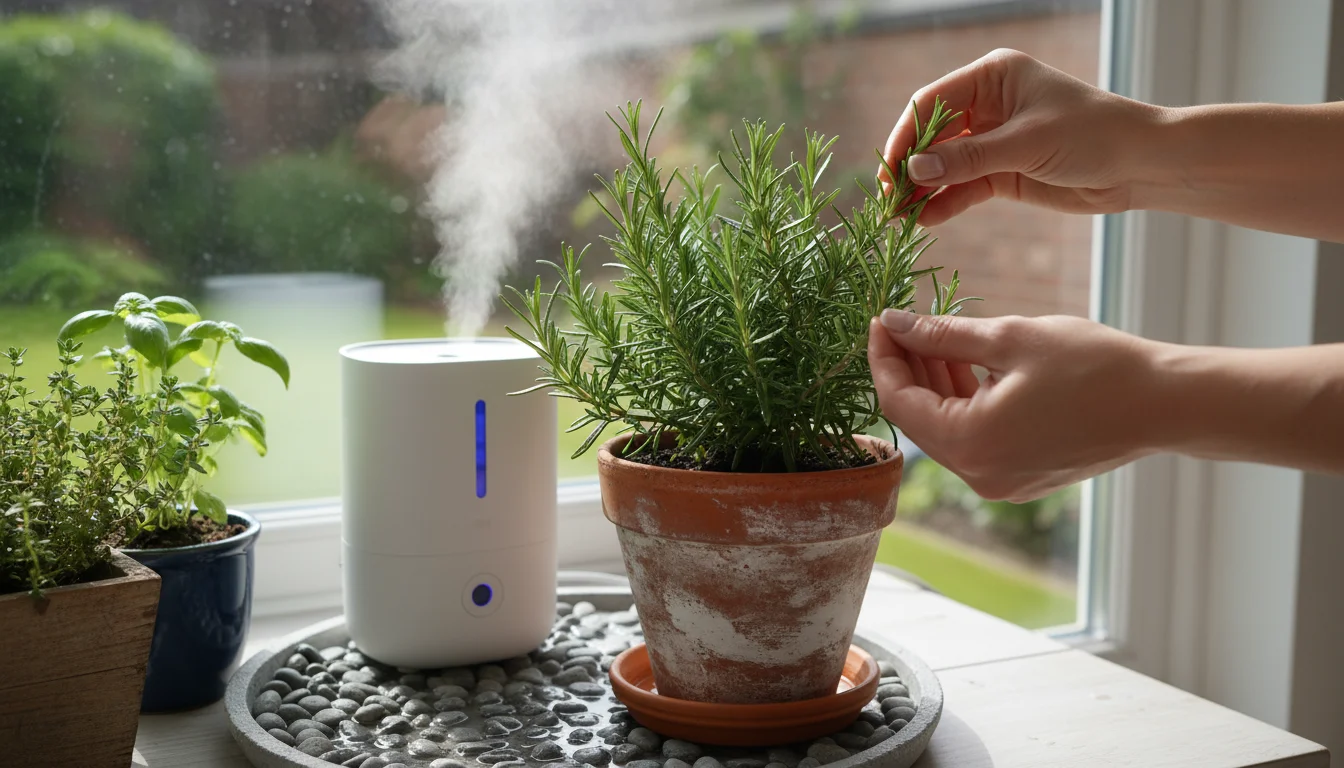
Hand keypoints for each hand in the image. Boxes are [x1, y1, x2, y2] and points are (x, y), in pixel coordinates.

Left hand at [866, 310, 1158, 501]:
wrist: (1166, 404)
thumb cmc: (1095, 366)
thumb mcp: (1010, 339)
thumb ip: (943, 335)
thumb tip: (894, 323)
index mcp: (970, 445)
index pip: (898, 402)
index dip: (884, 357)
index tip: (880, 318)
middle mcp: (979, 475)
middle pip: (918, 419)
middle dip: (907, 368)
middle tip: (903, 321)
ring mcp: (1000, 481)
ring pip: (946, 428)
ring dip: (936, 383)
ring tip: (936, 334)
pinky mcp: (1020, 477)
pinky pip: (974, 437)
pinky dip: (964, 402)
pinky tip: (967, 363)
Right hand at [880, 49, 1164, 226]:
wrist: (1140, 165)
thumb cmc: (1092, 135)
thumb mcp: (1026, 144)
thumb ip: (969, 159)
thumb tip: (915, 169)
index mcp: (991, 78)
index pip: (931, 103)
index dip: (906, 136)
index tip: (890, 170)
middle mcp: (987, 106)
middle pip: (931, 136)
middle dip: (909, 167)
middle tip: (889, 200)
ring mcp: (993, 141)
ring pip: (943, 165)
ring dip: (922, 190)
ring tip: (899, 218)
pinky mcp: (1002, 173)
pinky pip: (962, 188)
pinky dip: (944, 203)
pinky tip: (926, 221)